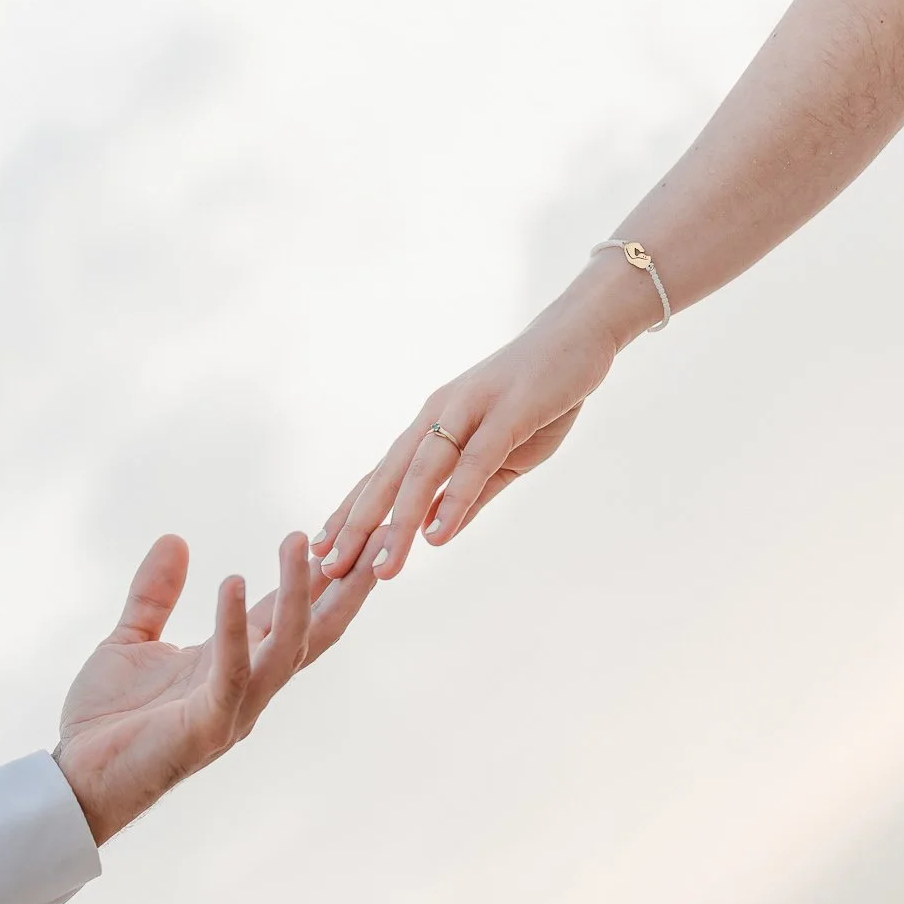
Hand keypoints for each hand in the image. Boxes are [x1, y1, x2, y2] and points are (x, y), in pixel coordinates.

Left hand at [56, 528, 380, 843]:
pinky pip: (232, 671)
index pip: (291, 612)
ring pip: (287, 645)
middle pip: (315, 630)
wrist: (76, 782)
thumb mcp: (132, 640)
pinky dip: (233, 626)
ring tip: (301, 541)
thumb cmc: (107, 721)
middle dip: (347, 586)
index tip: (355, 529)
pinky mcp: (208, 725)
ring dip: (297, 593)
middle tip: (379, 537)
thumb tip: (176, 538)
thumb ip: (156, 594)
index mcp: (235, 663)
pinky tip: (234, 581)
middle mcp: (249, 685)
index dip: (323, 574)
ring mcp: (234, 707)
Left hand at [312, 273, 637, 581]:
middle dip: (356, 525)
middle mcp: (439, 415)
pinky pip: (473, 462)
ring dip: (399, 523)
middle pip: (388, 477)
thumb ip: (471, 494)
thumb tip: (437, 533)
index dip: (351, 514)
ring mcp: (470, 411)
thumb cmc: (540, 396)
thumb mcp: (503, 455)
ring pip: (423, 473)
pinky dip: (453, 499)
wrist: (581, 334)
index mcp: (433, 425)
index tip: (322, 554)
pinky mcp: (508, 411)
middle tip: (328, 568)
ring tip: (382, 568)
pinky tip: (436, 535)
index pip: (383, 477)